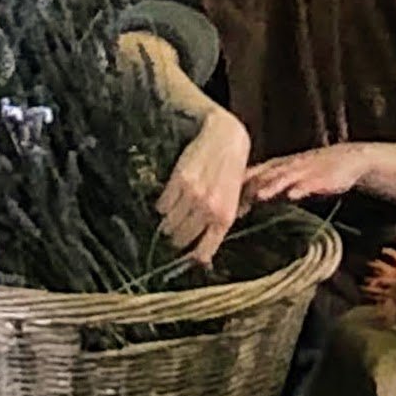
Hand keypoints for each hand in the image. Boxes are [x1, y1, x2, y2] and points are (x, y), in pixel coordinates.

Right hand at [156, 106, 249, 267]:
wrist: (227, 137)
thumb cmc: (231, 171)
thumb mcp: (234, 201)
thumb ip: (219, 225)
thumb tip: (203, 256)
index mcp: (225, 218)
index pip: (202, 252)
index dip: (191, 258)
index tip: (185, 257)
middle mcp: (209, 209)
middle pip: (180, 239)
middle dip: (176, 238)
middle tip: (175, 231)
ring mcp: (193, 195)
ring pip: (168, 223)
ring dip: (167, 222)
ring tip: (173, 214)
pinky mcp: (179, 181)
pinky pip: (162, 205)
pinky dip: (162, 206)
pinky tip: (170, 199)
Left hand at [242, 141, 377, 205]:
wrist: (350, 158)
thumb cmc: (314, 171)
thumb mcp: (288, 175)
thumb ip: (267, 185)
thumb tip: (241, 203)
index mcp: (276, 166)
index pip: (250, 174)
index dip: (233, 185)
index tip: (220, 199)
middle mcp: (287, 166)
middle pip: (263, 175)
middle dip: (249, 187)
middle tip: (235, 200)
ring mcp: (305, 170)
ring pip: (285, 177)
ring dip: (272, 185)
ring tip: (260, 195)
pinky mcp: (322, 176)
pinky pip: (311, 182)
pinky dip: (302, 187)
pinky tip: (294, 195)